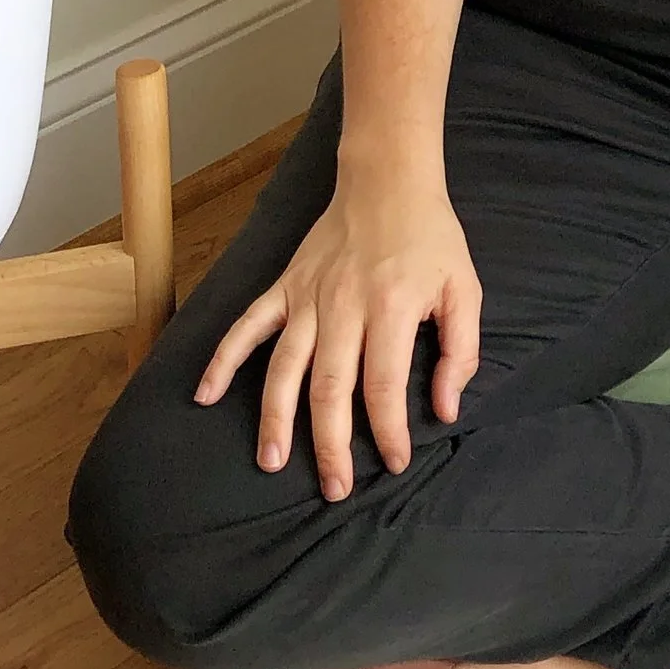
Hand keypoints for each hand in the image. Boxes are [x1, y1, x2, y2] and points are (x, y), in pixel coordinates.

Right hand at [193, 168, 480, 499]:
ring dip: (275, 416)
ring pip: (285, 366)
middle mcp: (344, 305)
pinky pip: (248, 325)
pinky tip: (205, 394)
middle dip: (330, 444)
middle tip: (334, 488)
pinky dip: (223, 358)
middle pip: (330, 386)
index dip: (388, 430)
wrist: (388, 179)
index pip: (384, 383)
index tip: (395, 462)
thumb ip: (461, 350)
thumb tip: (446, 409)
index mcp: (393, 306)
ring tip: (271, 462)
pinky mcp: (285, 285)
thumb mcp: (465, 288)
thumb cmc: (431, 238)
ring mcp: (308, 295)